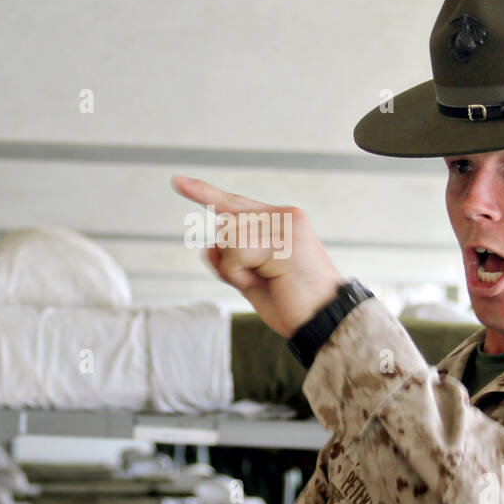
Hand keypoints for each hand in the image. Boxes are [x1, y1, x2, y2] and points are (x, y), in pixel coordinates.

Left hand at [172, 175, 343, 337]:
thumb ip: (229, 262)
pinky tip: (269, 279)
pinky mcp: (284, 240)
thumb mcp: (252, 281)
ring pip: (229, 236)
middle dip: (230, 260)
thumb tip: (207, 247)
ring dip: (236, 267)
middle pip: (226, 224)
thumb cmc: (293, 304)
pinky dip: (240, 271)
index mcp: (281, 221)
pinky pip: (237, 251)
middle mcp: (286, 216)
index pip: (235, 204)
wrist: (324, 322)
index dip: (205, 193)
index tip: (179, 182)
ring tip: (269, 280)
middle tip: (263, 280)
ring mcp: (287, 225)